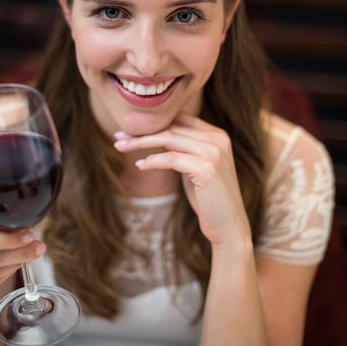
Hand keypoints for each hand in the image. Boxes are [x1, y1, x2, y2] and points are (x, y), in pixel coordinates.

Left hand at [114, 112, 250, 246]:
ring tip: (120, 147)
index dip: (153, 122)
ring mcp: (214, 152)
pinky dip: (152, 160)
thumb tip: (156, 136)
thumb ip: (184, 149)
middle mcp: (218, 138)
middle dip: (141, 132)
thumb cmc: (208, 199)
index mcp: (217, 135)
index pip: (180, 119)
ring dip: (140, 143)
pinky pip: (171, 158)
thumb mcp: (196, 167)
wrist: (228, 226)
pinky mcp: (206, 168)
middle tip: (118, 137)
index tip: (128, 129)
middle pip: (171, 128)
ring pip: (169, 139)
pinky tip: (140, 165)